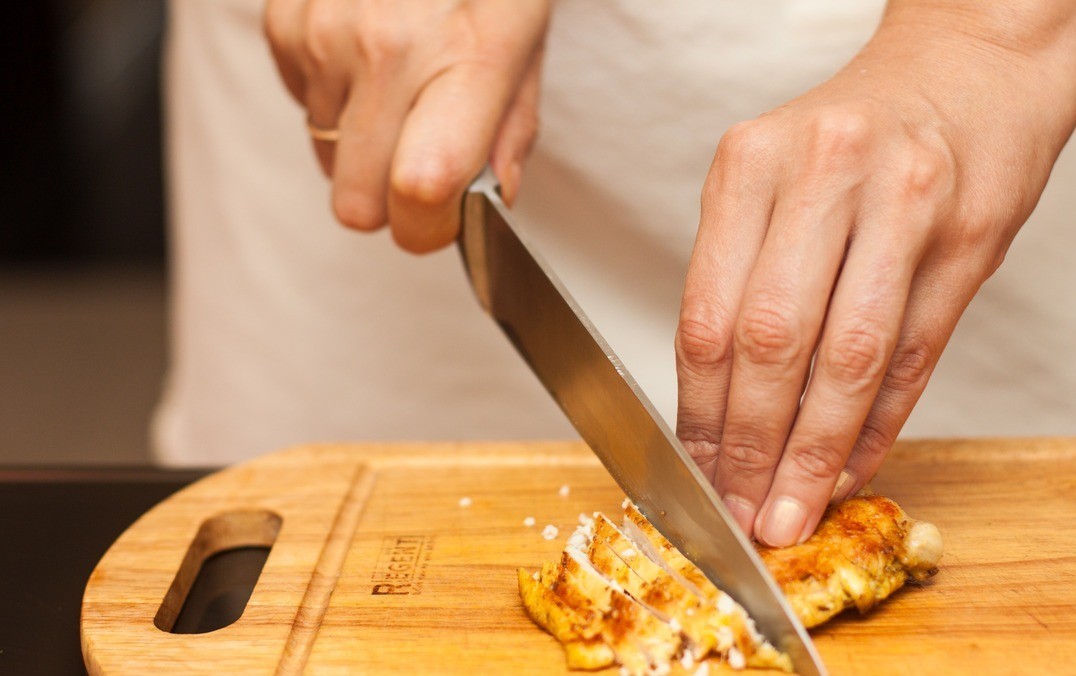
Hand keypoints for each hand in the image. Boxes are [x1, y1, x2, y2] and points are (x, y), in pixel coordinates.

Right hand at [264, 0, 549, 250]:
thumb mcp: (525, 44)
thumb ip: (510, 133)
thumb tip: (489, 205)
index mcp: (467, 59)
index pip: (419, 194)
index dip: (428, 229)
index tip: (443, 219)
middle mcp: (386, 50)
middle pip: (356, 204)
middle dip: (389, 202)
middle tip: (420, 164)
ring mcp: (325, 35)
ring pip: (326, 161)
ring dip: (360, 146)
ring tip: (398, 86)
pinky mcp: (284, 22)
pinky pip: (302, 109)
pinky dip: (333, 101)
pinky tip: (364, 57)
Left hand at [676, 2, 1075, 545]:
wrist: (962, 76)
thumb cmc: (848, 140)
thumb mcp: (767, 183)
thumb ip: (737, 281)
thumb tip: (714, 413)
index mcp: (749, 166)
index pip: (708, 315)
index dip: (699, 410)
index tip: (693, 470)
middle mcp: (822, 177)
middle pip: (772, 343)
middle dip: (750, 444)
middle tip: (740, 509)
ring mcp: (902, 206)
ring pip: (848, 360)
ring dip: (814, 453)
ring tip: (790, 511)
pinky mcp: (966, 241)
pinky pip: (912, 357)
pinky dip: (876, 427)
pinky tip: (848, 469)